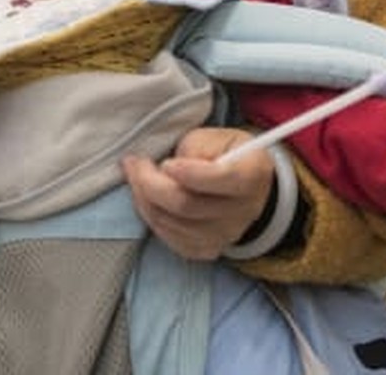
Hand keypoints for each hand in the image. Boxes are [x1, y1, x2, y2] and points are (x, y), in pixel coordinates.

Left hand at [122, 128, 274, 259]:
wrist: (244, 186)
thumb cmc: (226, 154)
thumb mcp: (216, 137)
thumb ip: (195, 149)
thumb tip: (166, 170)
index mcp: (251, 175)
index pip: (220, 179)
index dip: (188, 172)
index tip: (166, 162)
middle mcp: (243, 211)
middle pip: (186, 206)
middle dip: (150, 184)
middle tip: (134, 164)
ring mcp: (226, 235)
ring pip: (172, 224)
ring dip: (144, 199)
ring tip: (136, 177)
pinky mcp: (208, 249)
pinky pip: (170, 239)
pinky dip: (152, 217)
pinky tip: (147, 198)